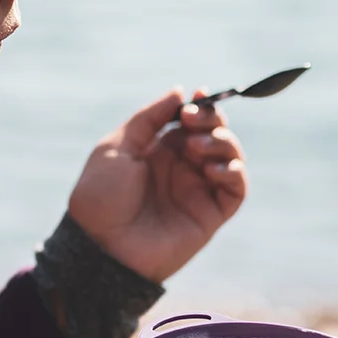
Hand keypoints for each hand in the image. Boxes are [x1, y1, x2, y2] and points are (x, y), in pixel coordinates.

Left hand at [68, 89, 247, 281]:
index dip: (201, 107)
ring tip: (197, 148)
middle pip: (215, 135)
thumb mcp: (117, 146)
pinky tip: (211, 170)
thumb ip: (149, 118)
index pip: (192, 122)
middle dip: (213, 120)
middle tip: (194, 121)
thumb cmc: (101, 197)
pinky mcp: (210, 215)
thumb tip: (179, 91)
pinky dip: (233, 172)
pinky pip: (236, 190)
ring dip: (223, 143)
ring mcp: (197, 191)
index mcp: (159, 151)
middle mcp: (182, 169)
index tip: (198, 96)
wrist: (101, 246)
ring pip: (231, 158)